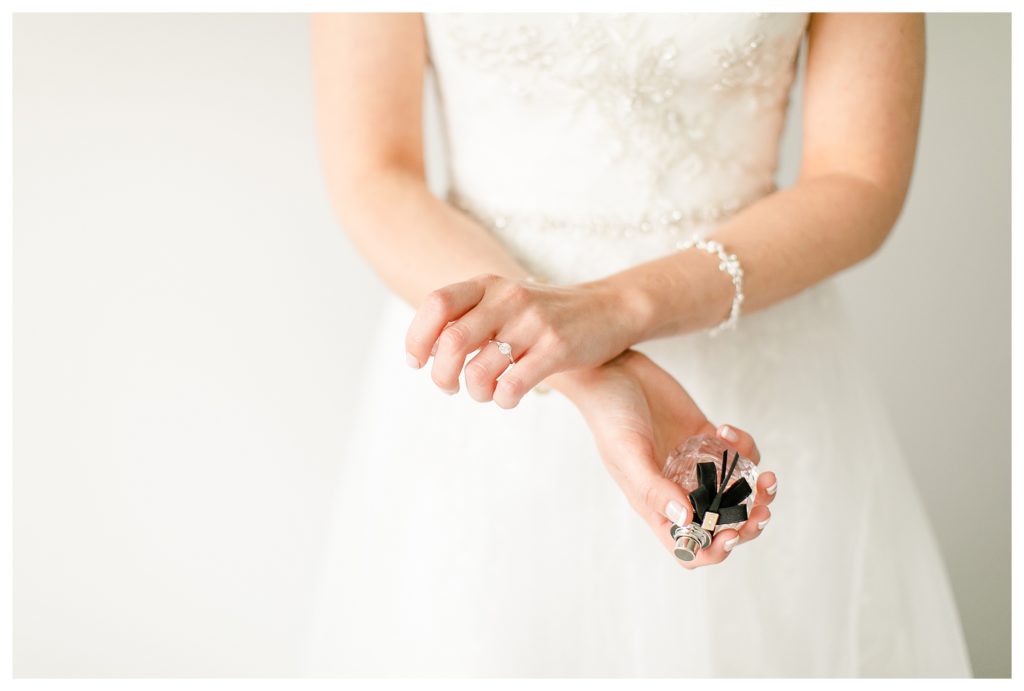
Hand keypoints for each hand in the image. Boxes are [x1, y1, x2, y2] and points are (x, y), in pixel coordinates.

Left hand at [404, 274, 644, 406]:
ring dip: (475, 392)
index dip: (416, 338)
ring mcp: (533, 322)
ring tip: (485, 393)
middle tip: (449, 387)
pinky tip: (508, 397)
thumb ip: (467, 317)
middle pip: (451, 341)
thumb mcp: (504, 302)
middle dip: (441, 375)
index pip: (436, 305)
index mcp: (488, 284)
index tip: (417, 362)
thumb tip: (424, 351)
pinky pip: (512, 385)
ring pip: (479, 370)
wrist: (608, 309)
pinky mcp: (557, 348)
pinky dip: (502, 399)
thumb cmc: (545, 315)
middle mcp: (507, 298)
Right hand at [550, 349, 777, 568]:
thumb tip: (687, 520)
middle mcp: (677, 489)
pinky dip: (743, 446)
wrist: (612, 370)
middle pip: (720, 524)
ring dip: (756, 490)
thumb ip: (654, 489)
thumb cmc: (609, 415)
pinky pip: (737, 454)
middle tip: (761, 509)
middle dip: (747, 523)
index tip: (731, 533)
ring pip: (736, 492)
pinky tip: (726, 431)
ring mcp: (694, 464)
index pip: (688, 546)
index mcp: (655, 505)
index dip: (712, 549)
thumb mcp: (627, 453)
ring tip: (766, 476)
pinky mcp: (705, 438)